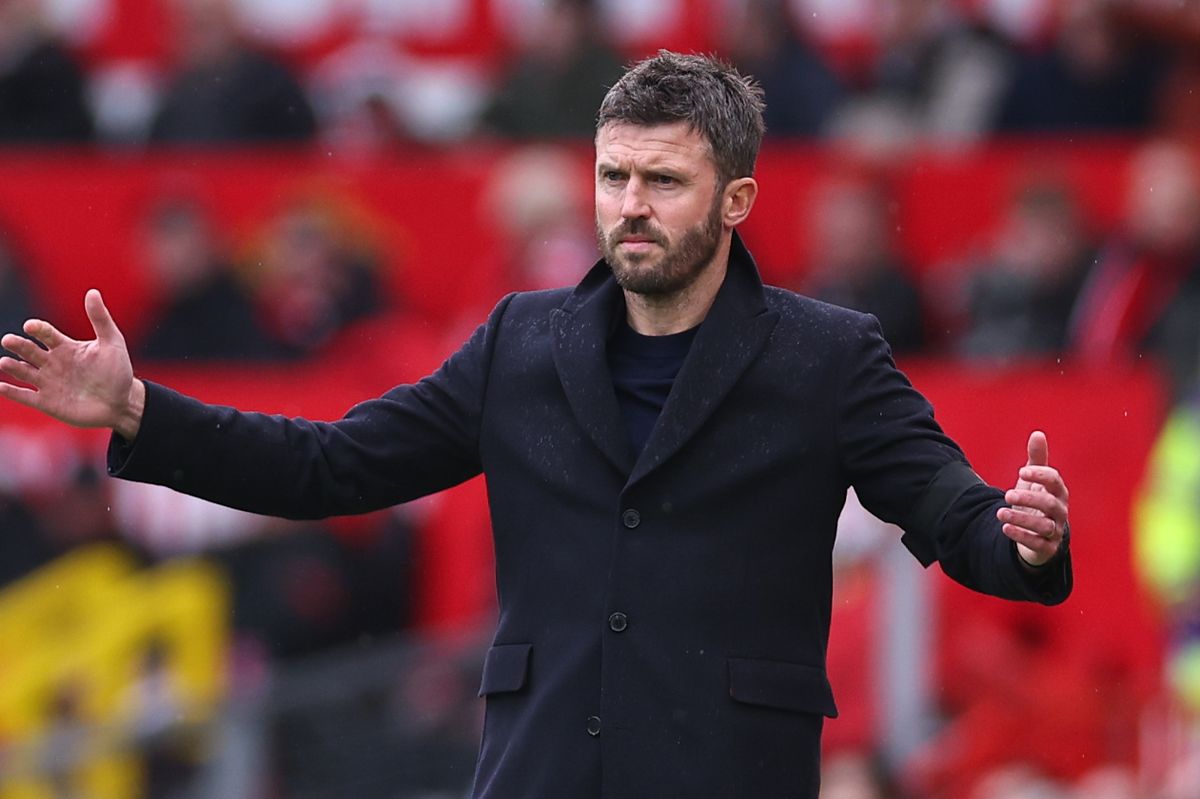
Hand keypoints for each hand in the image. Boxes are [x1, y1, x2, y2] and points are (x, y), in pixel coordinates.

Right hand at [0, 289, 143, 438]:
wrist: (122, 403)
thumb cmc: (117, 371)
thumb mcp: (112, 343)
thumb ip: (100, 319)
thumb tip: (92, 292)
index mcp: (65, 347)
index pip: (45, 333)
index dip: (38, 329)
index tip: (31, 326)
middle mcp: (52, 362)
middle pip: (29, 350)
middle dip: (18, 345)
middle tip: (8, 340)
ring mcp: (48, 382)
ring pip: (23, 372)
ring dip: (12, 367)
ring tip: (5, 362)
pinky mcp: (47, 402)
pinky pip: (25, 396)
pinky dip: (12, 392)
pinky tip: (0, 387)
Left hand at [997, 430, 1069, 566]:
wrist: (1037, 532)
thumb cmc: (1036, 501)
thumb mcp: (1033, 481)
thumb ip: (1036, 459)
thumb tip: (1038, 433)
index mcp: (1058, 492)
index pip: (1055, 482)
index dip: (1040, 475)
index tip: (1021, 472)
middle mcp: (1060, 512)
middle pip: (1050, 504)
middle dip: (1029, 498)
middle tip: (1006, 494)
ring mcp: (1055, 530)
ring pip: (1045, 526)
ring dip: (1022, 518)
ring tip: (1000, 512)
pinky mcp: (1047, 547)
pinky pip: (1038, 544)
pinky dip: (1022, 536)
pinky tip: (1005, 528)